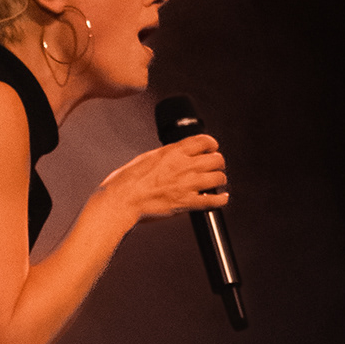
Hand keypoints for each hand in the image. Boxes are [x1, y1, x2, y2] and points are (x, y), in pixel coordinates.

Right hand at [102, 132, 228, 223]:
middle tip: (215, 166)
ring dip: (219, 179)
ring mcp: (188, 185)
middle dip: (217, 162)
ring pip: (218, 178)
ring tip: (216, 182)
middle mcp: (185, 166)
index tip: (212, 148)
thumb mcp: (146, 157)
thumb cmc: (126, 181)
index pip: (204, 141)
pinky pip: (213, 200)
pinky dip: (221, 199)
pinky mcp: (187, 203)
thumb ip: (165, 156)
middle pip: (216, 159)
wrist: (122, 200)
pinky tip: (222, 198)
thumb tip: (172, 156)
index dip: (212, 144)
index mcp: (174, 151)